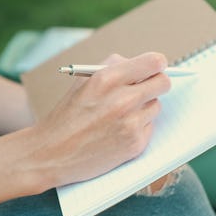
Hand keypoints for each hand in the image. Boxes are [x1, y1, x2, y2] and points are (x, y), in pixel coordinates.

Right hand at [28, 52, 171, 187]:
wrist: (52, 153)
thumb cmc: (67, 115)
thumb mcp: (83, 81)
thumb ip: (113, 68)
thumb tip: (144, 65)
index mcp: (108, 79)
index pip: (154, 62)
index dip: (157, 64)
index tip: (155, 68)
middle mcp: (123, 100)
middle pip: (163, 83)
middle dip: (157, 84)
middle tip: (147, 88)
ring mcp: (130, 123)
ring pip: (156, 105)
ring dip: (144, 107)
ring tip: (121, 114)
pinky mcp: (135, 144)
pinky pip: (150, 126)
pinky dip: (138, 127)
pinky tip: (118, 131)